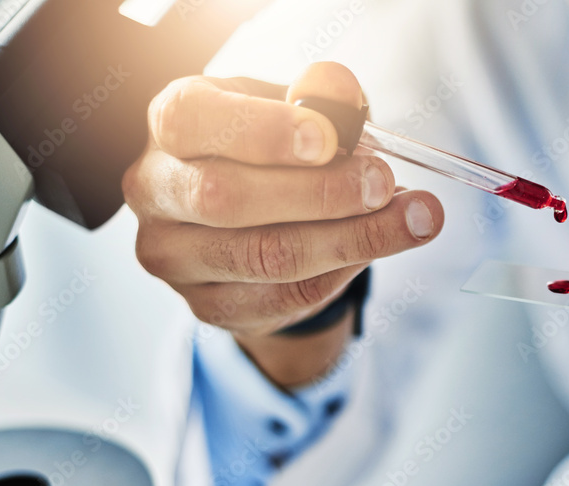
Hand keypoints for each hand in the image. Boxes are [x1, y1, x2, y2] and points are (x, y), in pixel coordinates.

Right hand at [123, 63, 443, 384]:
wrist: (252, 218)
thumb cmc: (272, 148)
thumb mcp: (294, 108)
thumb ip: (321, 96)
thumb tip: (342, 96)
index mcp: (171, 123)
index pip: (195, 122)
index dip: (263, 132)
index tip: (331, 139)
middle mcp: (157, 190)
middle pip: (227, 198)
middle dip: (320, 192)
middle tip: (385, 184)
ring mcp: (174, 256)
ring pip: (264, 257)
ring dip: (350, 239)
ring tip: (411, 219)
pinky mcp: (208, 305)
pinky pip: (283, 297)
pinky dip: (340, 272)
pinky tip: (374, 248)